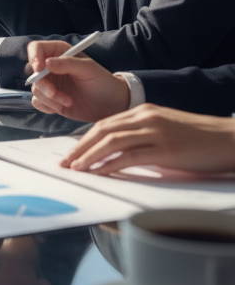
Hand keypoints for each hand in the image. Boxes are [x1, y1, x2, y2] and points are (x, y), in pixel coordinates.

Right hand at [27, 41, 130, 120]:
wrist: (111, 105)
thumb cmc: (103, 82)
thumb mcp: (89, 69)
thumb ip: (68, 64)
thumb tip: (46, 63)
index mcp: (59, 53)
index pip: (36, 48)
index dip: (34, 57)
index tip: (39, 69)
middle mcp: (50, 67)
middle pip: (33, 72)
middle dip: (43, 85)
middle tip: (56, 94)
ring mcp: (50, 84)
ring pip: (35, 89)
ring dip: (49, 98)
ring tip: (68, 102)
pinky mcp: (50, 100)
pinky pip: (38, 103)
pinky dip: (48, 106)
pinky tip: (62, 107)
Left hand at [61, 104, 234, 174]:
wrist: (228, 139)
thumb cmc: (197, 139)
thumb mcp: (163, 130)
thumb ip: (140, 136)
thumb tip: (116, 154)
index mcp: (142, 111)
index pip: (104, 124)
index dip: (84, 139)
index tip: (70, 153)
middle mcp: (145, 118)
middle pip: (102, 131)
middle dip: (80, 148)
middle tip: (65, 164)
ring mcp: (155, 132)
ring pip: (112, 142)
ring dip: (90, 156)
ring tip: (77, 169)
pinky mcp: (166, 149)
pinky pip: (131, 156)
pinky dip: (111, 164)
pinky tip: (100, 173)